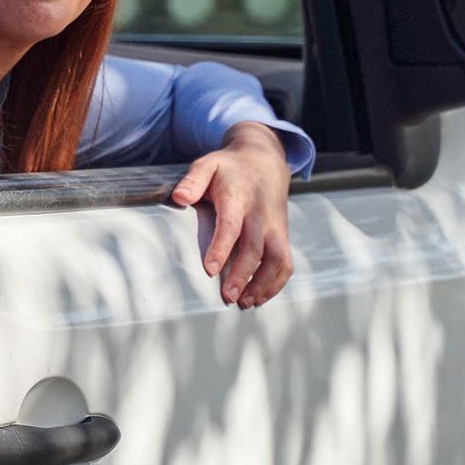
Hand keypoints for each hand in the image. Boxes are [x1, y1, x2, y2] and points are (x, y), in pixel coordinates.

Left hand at [168, 123, 294, 308]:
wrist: (265, 161)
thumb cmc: (229, 167)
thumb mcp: (207, 164)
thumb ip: (192, 180)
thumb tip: (179, 197)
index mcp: (239, 198)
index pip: (231, 226)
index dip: (221, 248)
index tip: (210, 270)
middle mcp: (260, 215)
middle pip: (255, 249)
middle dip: (243, 276)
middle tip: (227, 298)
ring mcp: (275, 227)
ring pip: (276, 260)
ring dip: (262, 284)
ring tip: (244, 304)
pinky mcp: (282, 236)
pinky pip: (285, 262)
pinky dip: (276, 283)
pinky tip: (258, 298)